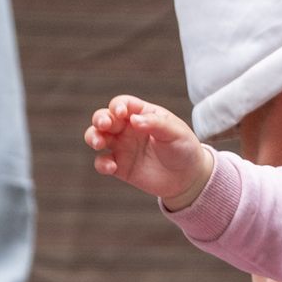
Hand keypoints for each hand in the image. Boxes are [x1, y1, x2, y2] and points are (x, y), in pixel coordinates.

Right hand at [85, 95, 214, 208]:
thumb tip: (134, 119)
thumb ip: (156, 124)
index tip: (120, 113)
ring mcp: (122, 147)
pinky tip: (112, 167)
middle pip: (104, 117)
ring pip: (97, 137)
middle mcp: (128, 128)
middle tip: (104, 125)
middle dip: (100, 119)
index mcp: (142, 114)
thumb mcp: (175, 132)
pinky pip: (102, 162)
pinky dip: (102, 164)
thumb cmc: (184, 148)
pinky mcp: (120, 167)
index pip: (122, 104)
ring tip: (99, 143)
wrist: (188, 177)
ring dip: (93, 137)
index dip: (117, 106)